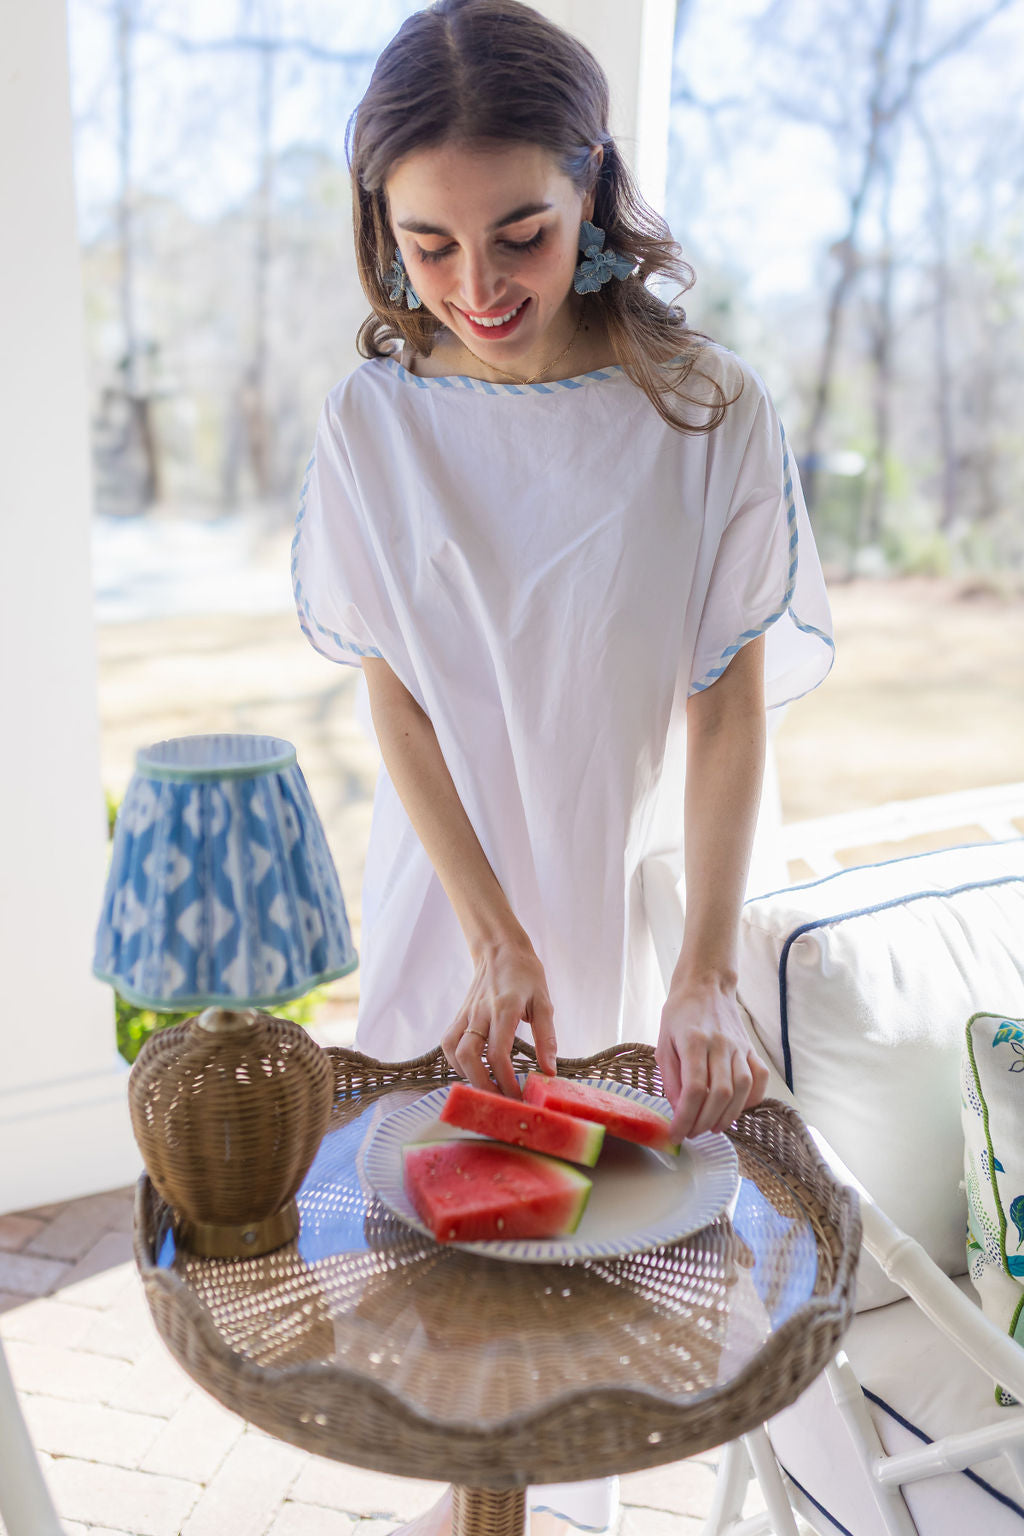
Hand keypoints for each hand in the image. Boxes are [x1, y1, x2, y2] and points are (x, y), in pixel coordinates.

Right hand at [441, 938, 557, 1097]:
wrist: (499, 948)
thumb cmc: (526, 975)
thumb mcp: (544, 1002)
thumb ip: (546, 1036)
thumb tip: (549, 1071)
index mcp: (504, 1009)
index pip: (498, 1053)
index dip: (506, 1080)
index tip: (517, 1097)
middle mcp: (481, 1012)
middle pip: (469, 1056)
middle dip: (482, 1084)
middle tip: (499, 1101)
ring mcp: (466, 1013)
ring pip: (453, 1050)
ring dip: (466, 1075)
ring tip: (485, 1088)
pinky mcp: (459, 1015)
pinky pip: (448, 1042)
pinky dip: (455, 1061)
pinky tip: (470, 1071)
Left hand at [656, 978, 769, 1141]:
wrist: (705, 984)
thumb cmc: (680, 1014)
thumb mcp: (663, 1042)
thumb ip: (670, 1078)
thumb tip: (679, 1110)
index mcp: (693, 1042)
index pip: (694, 1089)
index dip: (686, 1117)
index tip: (677, 1133)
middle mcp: (720, 1045)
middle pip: (720, 1093)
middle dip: (705, 1122)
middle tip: (693, 1133)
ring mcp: (739, 1046)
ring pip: (742, 1088)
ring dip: (729, 1115)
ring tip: (713, 1127)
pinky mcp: (750, 1048)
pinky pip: (760, 1076)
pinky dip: (754, 1098)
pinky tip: (738, 1108)